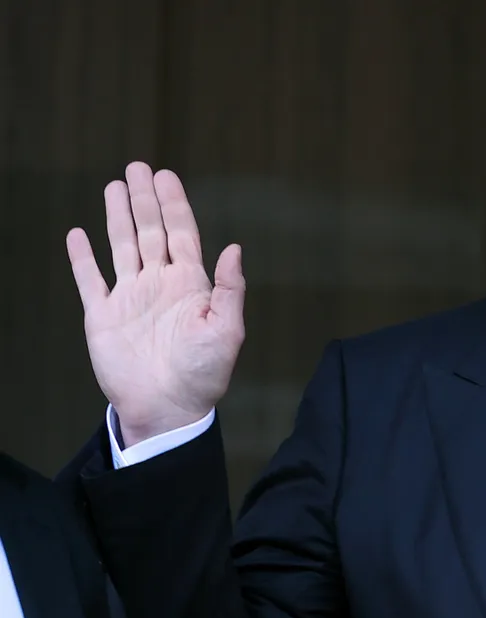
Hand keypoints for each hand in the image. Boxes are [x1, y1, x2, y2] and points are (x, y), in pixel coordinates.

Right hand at [66, 161, 244, 446]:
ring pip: (121, 246)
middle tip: (138, 166)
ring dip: (117, 217)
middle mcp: (159, 284)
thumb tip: (233, 247)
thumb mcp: (226, 330)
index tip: (166, 176)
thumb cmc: (203, 373)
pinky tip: (78, 233)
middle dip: (144, 199)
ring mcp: (130, 297)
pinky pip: (90, 280)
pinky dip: (82, 257)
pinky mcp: (103, 315)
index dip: (174, 204)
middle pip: (150, 231)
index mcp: (190, 285)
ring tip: (114, 186)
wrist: (167, 408)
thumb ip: (230, 288)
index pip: (181, 234)